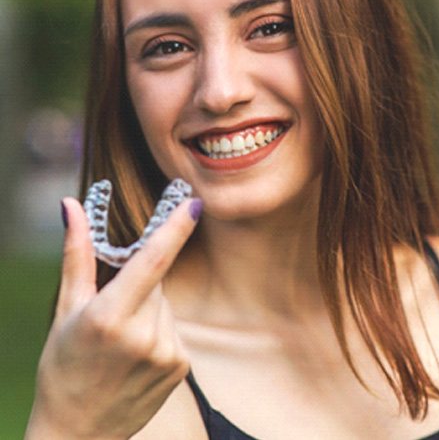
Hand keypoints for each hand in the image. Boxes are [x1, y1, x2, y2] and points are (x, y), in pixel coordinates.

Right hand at [25, 194, 200, 439]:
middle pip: (157, 281)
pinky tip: (137, 355)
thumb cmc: (63, 366)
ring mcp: (166, 353)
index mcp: (110, 316)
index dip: (176, 228)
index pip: (152, 261)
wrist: (77, 433)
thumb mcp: (66, 308)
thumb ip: (77, 253)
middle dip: (140, 284)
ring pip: (166, 304)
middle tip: (113, 311)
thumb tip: (71, 205)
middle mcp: (143, 336)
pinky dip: (159, 331)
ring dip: (149, 309)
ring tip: (122, 341)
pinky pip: (174, 328)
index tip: (194, 202)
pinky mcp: (181, 366)